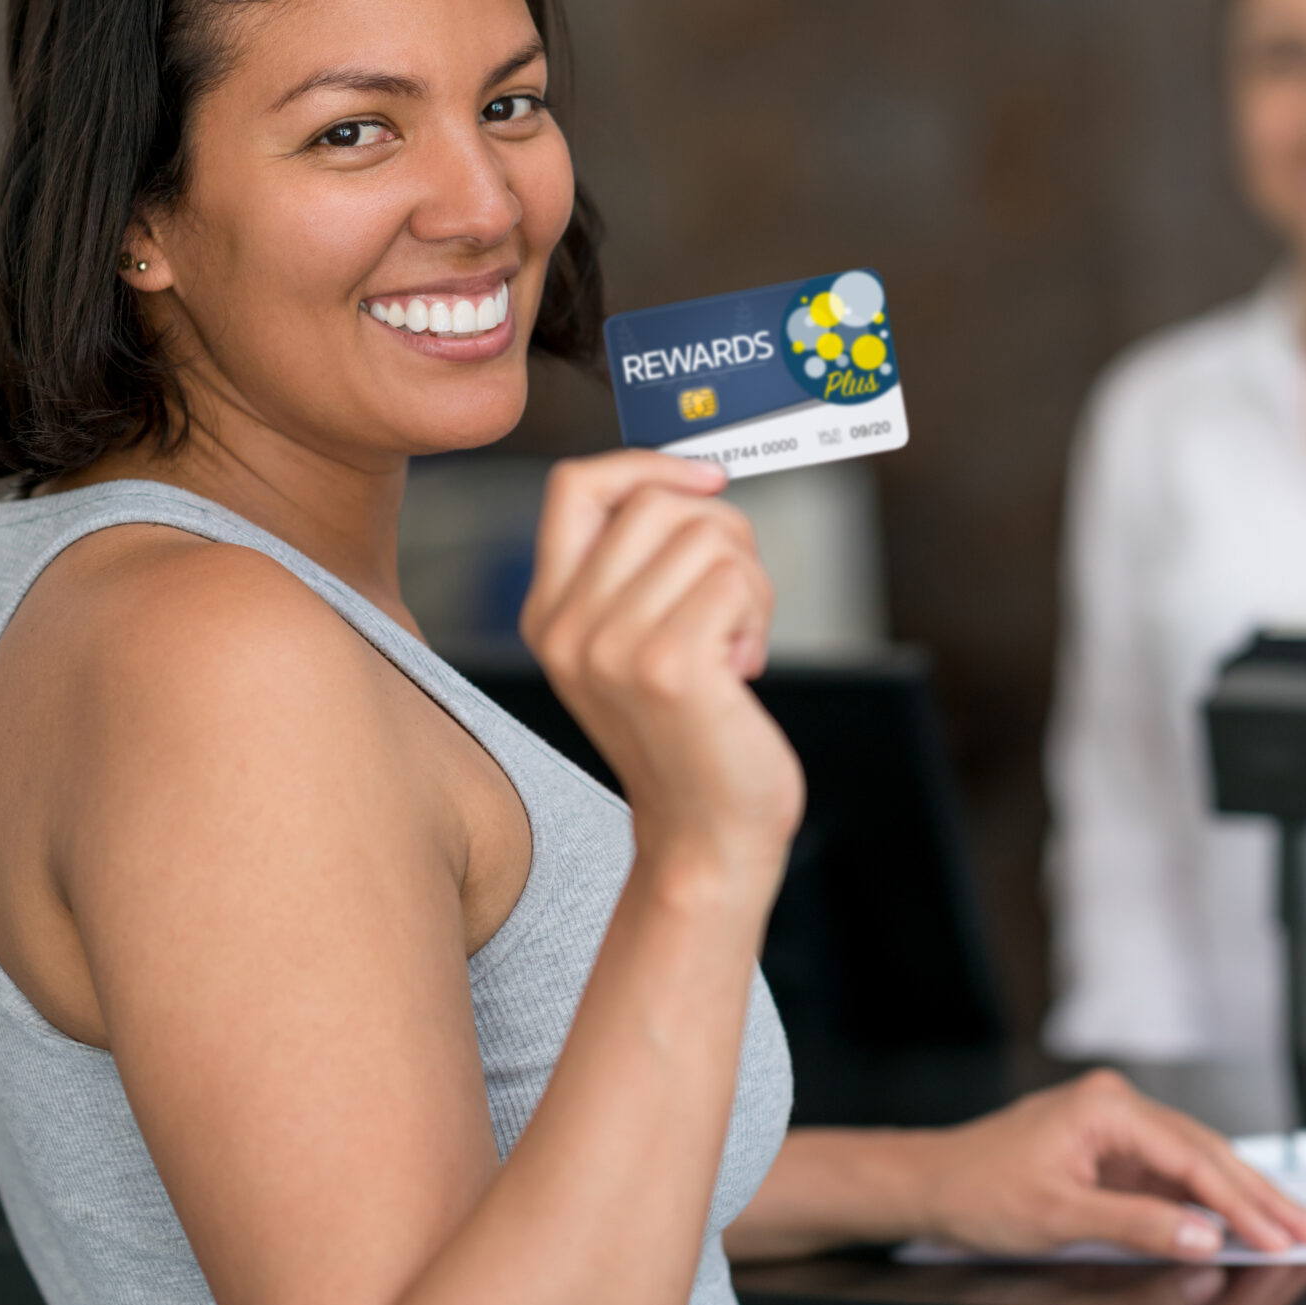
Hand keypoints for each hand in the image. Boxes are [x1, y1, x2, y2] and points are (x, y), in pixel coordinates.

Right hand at [520, 451, 804, 861]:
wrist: (706, 839)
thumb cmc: (690, 735)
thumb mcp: (633, 644)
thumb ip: (636, 568)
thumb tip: (693, 478)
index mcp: (547, 613)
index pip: (575, 485)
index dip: (648, 464)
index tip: (706, 484)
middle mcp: (566, 626)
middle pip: (658, 502)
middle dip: (723, 535)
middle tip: (734, 602)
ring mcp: (612, 646)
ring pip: (706, 534)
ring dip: (748, 582)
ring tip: (735, 644)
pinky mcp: (668, 666)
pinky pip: (733, 578)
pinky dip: (758, 613)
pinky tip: (743, 668)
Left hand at [919, 1070, 1305, 1259]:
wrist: (931, 1183)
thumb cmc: (978, 1188)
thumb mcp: (1059, 1216)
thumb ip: (1136, 1224)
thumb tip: (1202, 1235)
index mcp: (1106, 1108)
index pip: (1192, 1157)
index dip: (1243, 1201)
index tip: (1282, 1233)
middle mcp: (1116, 1107)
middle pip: (1205, 1154)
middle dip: (1260, 1195)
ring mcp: (1115, 1128)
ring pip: (1195, 1164)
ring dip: (1241, 1198)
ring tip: (1291, 1225)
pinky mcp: (1110, 1151)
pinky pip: (1170, 1176)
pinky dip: (1206, 1202)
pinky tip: (1239, 1221)